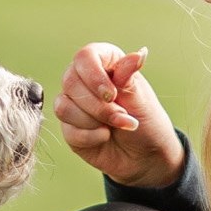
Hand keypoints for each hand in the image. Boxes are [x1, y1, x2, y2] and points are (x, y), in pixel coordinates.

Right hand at [55, 43, 184, 189]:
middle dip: (98, 106)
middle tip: (121, 116)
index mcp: (104, 64)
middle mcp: (84, 80)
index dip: (94, 76)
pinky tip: (105, 137)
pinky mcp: (68, 127)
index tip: (112, 95)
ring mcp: (73, 104)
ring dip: (94, 121)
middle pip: (70, 82)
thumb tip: (139, 54)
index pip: (85, 57)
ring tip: (115, 127)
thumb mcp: (140, 98)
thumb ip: (129, 77)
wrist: (145, 156)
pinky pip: (68, 129)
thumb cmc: (146, 122)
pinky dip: (91, 137)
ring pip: (64, 106)